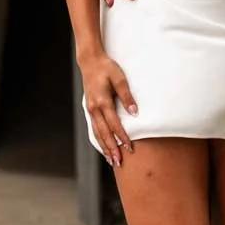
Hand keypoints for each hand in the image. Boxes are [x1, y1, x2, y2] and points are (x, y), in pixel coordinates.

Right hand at [80, 50, 136, 166]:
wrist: (90, 61)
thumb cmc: (106, 68)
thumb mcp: (119, 78)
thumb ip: (127, 96)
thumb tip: (134, 112)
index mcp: (102, 101)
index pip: (114, 124)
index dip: (122, 137)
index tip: (130, 147)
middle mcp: (94, 108)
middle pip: (104, 133)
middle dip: (112, 149)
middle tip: (119, 162)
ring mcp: (90, 110)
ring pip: (97, 133)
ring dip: (104, 147)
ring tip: (111, 160)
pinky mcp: (90, 109)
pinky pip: (94, 128)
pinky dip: (99, 139)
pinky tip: (103, 146)